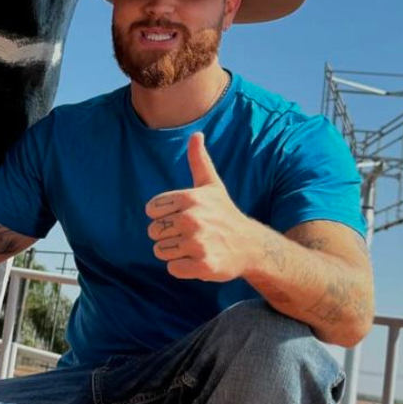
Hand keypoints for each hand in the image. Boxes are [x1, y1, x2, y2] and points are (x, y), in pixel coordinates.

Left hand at [144, 132, 260, 281]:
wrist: (251, 245)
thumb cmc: (225, 214)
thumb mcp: (212, 185)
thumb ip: (199, 160)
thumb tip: (196, 134)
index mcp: (190, 198)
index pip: (152, 210)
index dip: (164, 216)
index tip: (182, 217)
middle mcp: (193, 219)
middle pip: (154, 232)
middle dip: (168, 235)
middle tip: (190, 234)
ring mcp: (198, 243)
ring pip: (161, 251)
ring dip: (174, 252)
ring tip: (194, 246)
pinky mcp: (203, 266)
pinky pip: (173, 269)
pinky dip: (182, 268)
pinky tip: (198, 260)